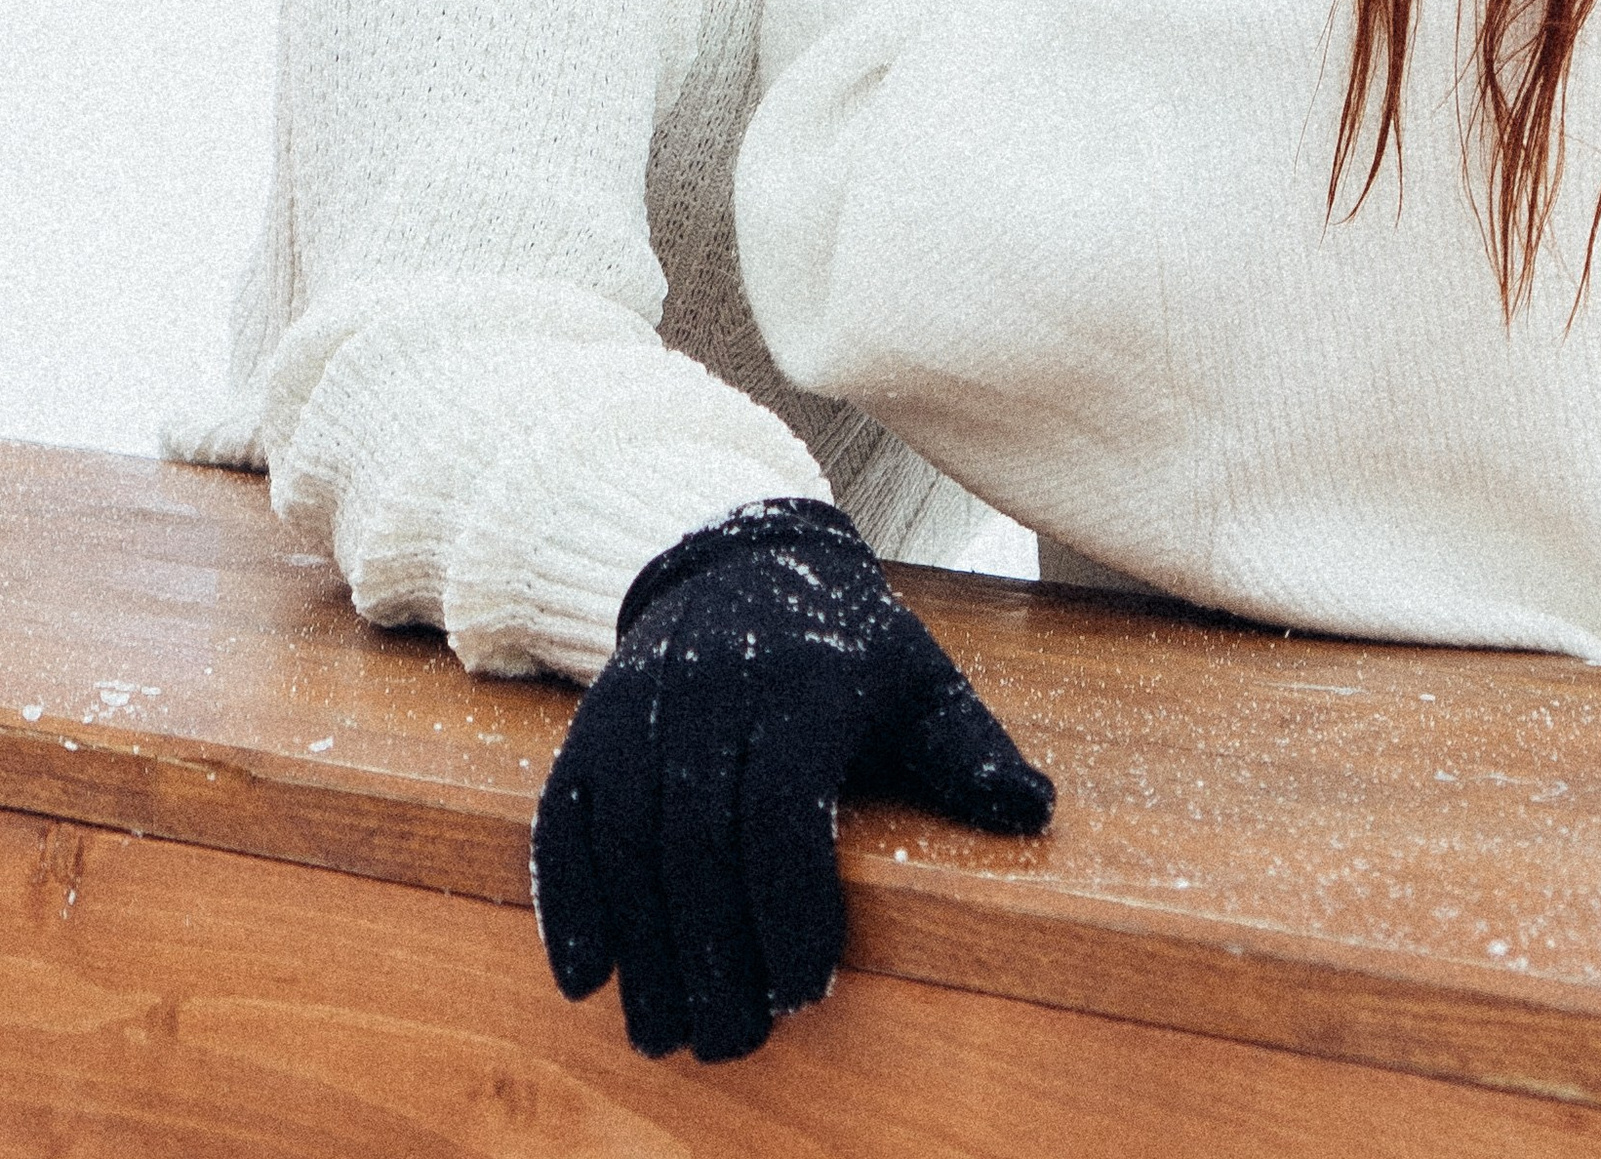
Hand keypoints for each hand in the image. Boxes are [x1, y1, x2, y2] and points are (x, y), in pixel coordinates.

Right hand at [531, 498, 1053, 1063]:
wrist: (739, 559)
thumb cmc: (845, 643)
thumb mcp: (918, 679)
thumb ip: (969, 750)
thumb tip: (1034, 812)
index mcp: (803, 681)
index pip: (781, 811)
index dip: (789, 908)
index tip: (807, 987)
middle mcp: (713, 686)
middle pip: (698, 840)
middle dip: (713, 953)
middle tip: (733, 1040)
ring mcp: (643, 701)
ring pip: (629, 838)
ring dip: (644, 948)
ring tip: (669, 1032)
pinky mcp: (592, 721)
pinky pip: (566, 815)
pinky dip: (570, 897)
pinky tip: (588, 975)